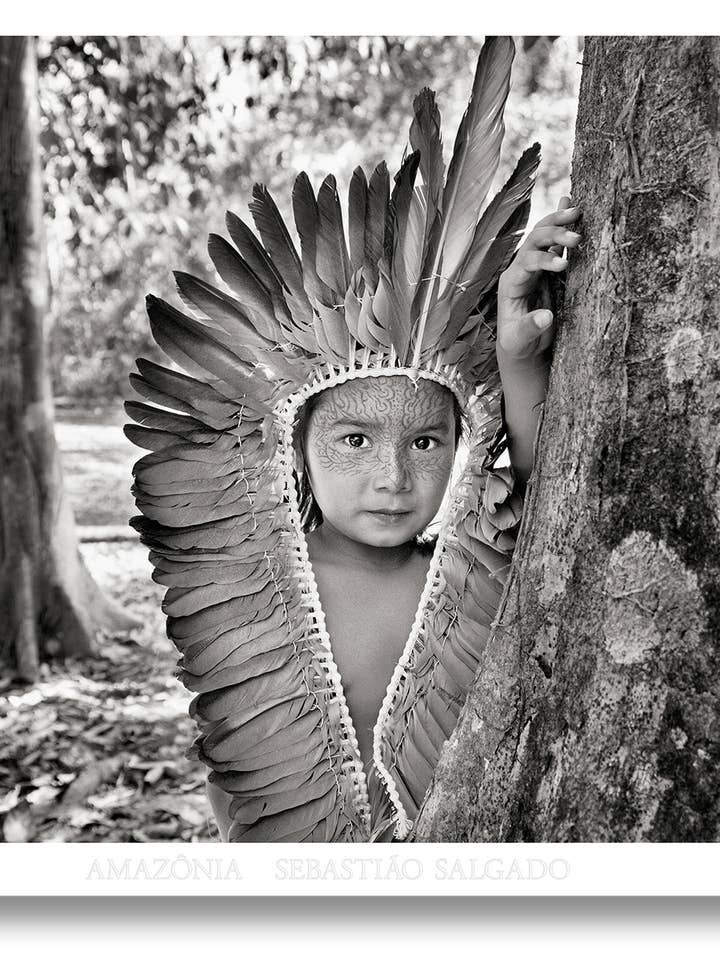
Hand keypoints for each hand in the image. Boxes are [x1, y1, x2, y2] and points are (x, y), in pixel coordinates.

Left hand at [496, 196, 580, 365]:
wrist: (522, 345)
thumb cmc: (518, 343)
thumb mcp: (519, 341)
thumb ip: (529, 328)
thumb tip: (546, 317)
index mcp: (511, 283)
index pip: (526, 262)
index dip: (544, 260)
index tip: (563, 265)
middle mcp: (521, 269)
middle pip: (534, 242)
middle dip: (553, 235)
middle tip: (576, 237)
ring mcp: (535, 267)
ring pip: (544, 236)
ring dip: (559, 223)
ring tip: (578, 212)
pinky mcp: (549, 269)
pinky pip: (556, 243)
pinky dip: (563, 225)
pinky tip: (572, 205)